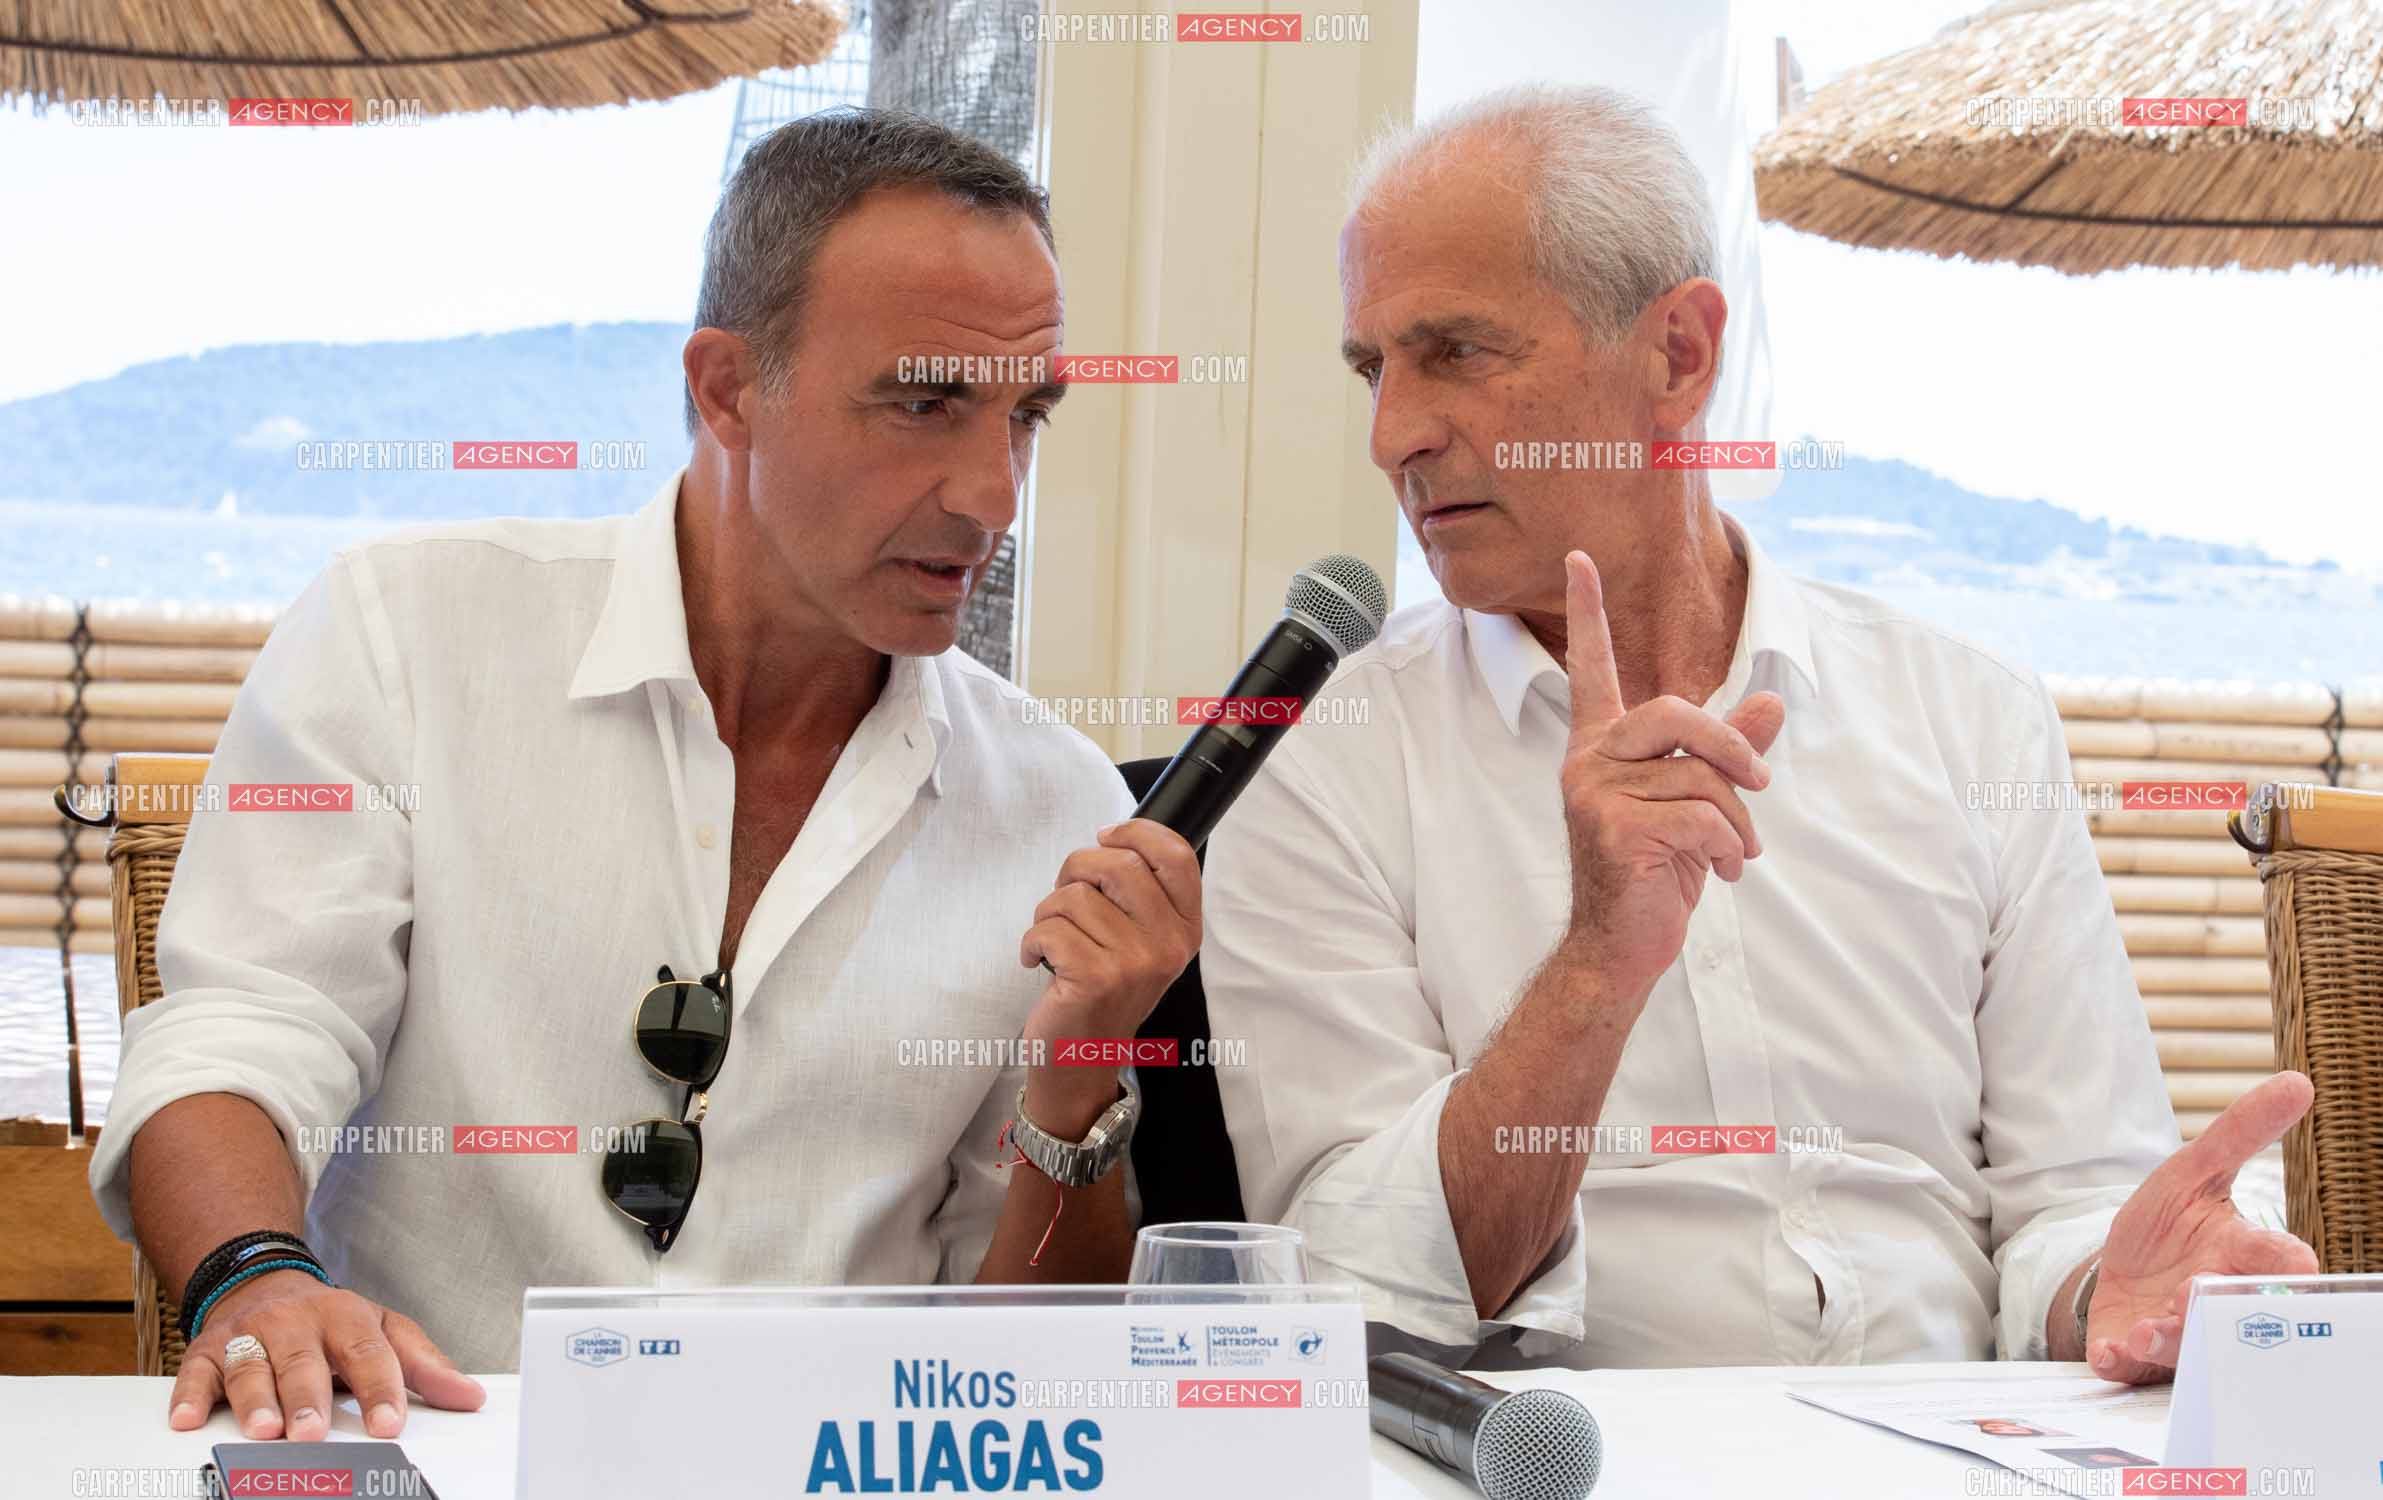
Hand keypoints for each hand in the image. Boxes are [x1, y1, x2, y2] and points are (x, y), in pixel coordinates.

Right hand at [169, 1267, 485, 1439]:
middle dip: (308, 1399)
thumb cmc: (332, 1321)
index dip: (380, 1390)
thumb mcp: (383, 1330)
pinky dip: (189, 1394)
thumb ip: (424, 1366)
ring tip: (264, 1430)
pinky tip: (187, 1419)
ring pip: (251, 1367)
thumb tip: (469, 1397)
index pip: (368, 1354)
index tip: (388, 1425)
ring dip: (256, 1400)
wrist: (266, 1283)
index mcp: (347, 1317)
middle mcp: (296, 1323)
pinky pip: (194, 1371)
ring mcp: (250, 1334)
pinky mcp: (207, 1349)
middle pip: (305, 1362)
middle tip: (313, 1432)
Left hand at [1018, 820, 1201, 1126]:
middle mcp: (1169, 945)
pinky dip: (1032, 941)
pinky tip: (1038, 961)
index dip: (1136, 832)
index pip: (1177, 855)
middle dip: (1075, 869)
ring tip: (1054, 942)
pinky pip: (1050, 928)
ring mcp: (1136, 963)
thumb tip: (1110, 838)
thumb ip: (1138, 893)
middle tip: (1064, 898)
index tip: (1105, 837)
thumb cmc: (1103, 989)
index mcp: (1185, 928)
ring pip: (1074, 896)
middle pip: (1119, 863)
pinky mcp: (1097, 979)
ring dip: (1048, 913)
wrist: (1082, 1058)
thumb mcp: (1139, 941)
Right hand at [1556, 549, 1784, 995]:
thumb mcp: (1697, 803)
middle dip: (1732, 747)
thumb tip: (1772, 700)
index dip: (1588, 614)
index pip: (1593, 668)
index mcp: (1602, 745)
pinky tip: (1721, 874)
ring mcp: (1596, 794)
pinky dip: (1730, 849)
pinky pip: (1703, 819)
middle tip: (1761, 783)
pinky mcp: (1615, 830)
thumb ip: (1728, 751)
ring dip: (1738, 823)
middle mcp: (1589, 760)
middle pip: (1676, 714)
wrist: (1620, 945)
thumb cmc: (1656, 869)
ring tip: (1735, 855)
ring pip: (1701, 779)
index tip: (1580, 558)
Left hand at [2084, 1071, 2318, 1383]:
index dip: (2287, 1260)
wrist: (2121, 1266)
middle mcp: (2215, 1298)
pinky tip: (2111, 1350)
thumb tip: (2298, 1081)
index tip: (2298, 1263)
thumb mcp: (2195, 1168)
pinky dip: (2120, 1358)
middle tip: (2200, 1296)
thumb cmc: (2172, 1221)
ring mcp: (2176, 1330)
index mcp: (2239, 1253)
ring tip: (2148, 1329)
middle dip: (2221, 1308)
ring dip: (2169, 1339)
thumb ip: (2242, 1131)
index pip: (2277, 1259)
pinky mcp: (2133, 1351)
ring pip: (2185, 1346)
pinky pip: (2130, 1365)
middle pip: (2234, 1311)